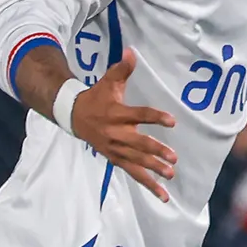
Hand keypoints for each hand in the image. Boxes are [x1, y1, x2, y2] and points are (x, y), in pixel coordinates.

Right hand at [68, 50, 177, 201]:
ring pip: (136, 162)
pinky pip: (133, 173)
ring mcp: (115, 148)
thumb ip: (122, 69)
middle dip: (155, 151)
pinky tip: (163, 194)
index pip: (139, 115)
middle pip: (138, 144)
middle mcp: (116, 133)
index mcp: (117, 113)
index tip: (172, 121)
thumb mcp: (108, 82)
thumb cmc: (97, 97)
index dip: (155, 118)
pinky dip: (148, 184)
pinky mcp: (116, 159)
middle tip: (173, 158)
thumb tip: (132, 51)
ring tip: (171, 175)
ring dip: (153, 170)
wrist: (73, 115)